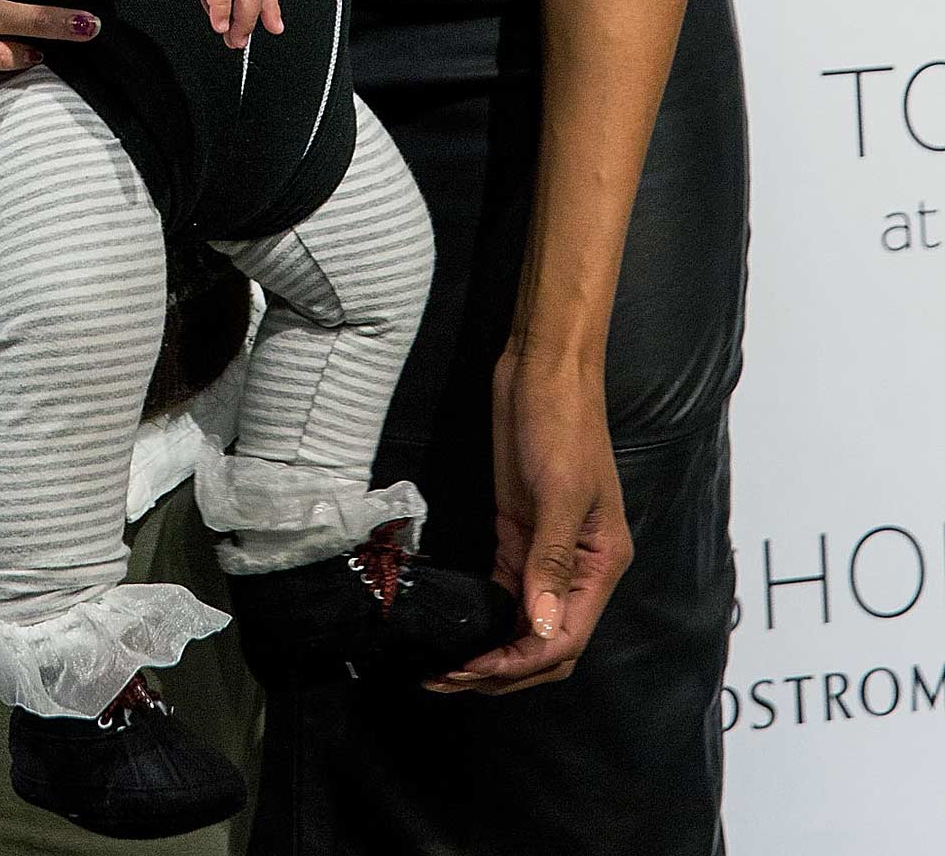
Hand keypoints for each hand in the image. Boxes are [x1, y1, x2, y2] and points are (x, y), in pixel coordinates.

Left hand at [423, 347, 632, 696]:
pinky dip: (484, 613)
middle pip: (545, 643)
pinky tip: (457, 626)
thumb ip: (551, 562)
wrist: (543, 368)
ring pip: (523, 622)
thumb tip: (540, 631)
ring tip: (445, 666)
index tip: (474, 670)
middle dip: (501, 669)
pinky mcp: (519, 531)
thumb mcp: (560, 491)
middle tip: (448, 678)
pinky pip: (505, 589)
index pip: (564, 638)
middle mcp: (579, 566)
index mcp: (602, 564)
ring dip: (489, 648)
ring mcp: (547, 550)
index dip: (520, 663)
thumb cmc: (562, 421)